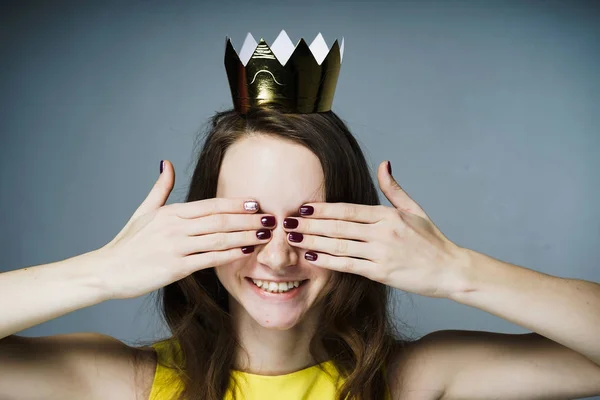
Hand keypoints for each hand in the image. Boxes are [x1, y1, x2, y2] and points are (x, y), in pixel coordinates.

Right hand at [96, 160, 274, 299]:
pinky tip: (244, 252)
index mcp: (170, 212)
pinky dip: (228, 254)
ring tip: (264, 234)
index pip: (210, 205)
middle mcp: (175, 227)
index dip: (235, 204)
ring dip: (244, 236)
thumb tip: (166, 162)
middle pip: (219, 220)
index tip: (256, 203)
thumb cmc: (127, 243)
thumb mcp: (143, 211)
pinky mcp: (175, 268)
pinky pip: (208, 259)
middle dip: (247, 219)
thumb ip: (160, 188)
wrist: (106, 271)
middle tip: (270, 218)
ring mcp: (175, 247)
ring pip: (218, 238)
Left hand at [283, 161, 467, 298]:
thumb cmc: (432, 240)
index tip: (302, 206)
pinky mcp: (381, 272)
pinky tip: (312, 258)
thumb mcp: (415, 210)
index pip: (348, 209)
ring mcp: (381, 252)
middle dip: (310, 224)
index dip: (322, 208)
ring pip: (339, 245)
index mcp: (388, 215)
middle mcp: (383, 232)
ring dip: (313, 242)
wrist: (451, 270)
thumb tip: (383, 164)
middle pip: (338, 226)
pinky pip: (349, 265)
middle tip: (287, 222)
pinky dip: (328, 261)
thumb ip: (394, 189)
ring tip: (293, 238)